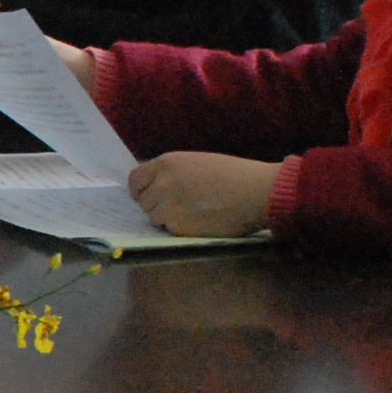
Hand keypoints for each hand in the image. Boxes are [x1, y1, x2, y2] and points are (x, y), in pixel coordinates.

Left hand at [125, 151, 280, 238]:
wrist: (256, 192)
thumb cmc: (234, 174)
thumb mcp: (196, 162)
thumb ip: (172, 173)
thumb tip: (156, 186)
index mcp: (166, 163)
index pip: (135, 180)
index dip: (140, 190)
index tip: (148, 196)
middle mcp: (162, 184)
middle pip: (143, 202)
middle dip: (156, 205)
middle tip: (178, 205)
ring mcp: (169, 207)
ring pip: (155, 218)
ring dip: (168, 218)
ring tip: (192, 212)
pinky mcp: (179, 228)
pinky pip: (170, 230)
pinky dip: (181, 229)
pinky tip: (200, 220)